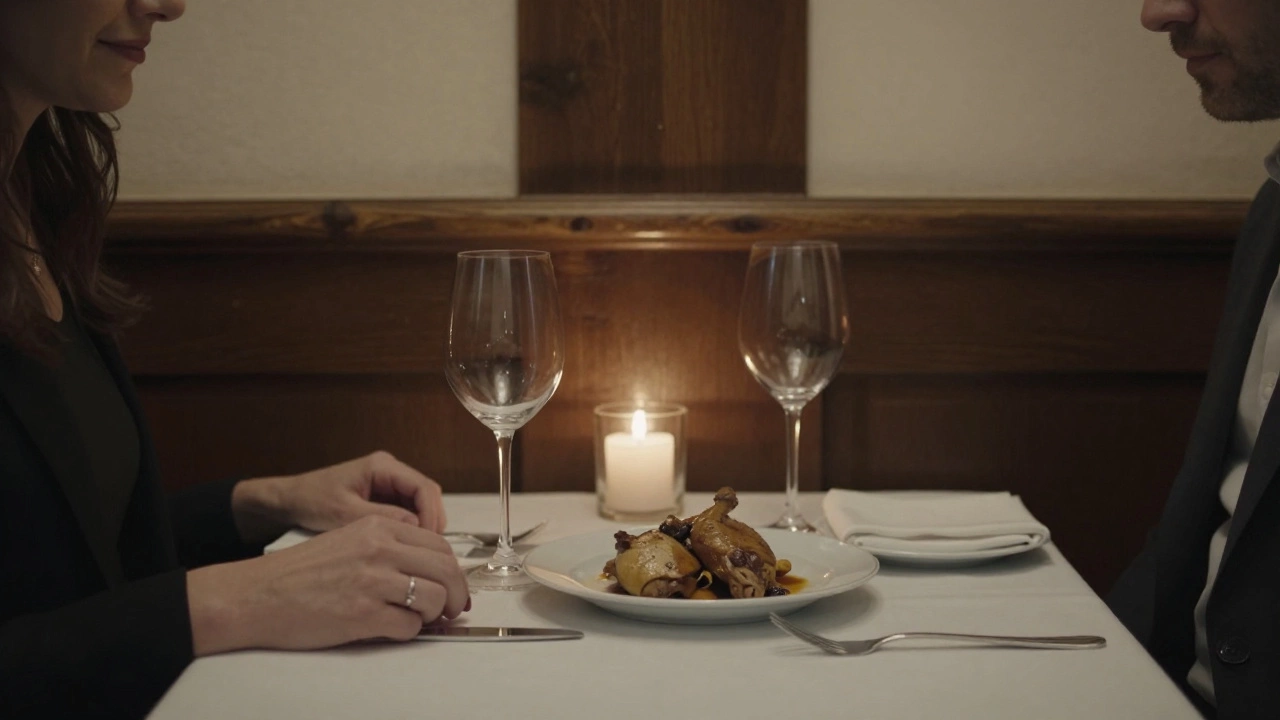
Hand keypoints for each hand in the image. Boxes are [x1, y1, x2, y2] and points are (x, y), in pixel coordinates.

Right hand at [188, 515, 469, 653]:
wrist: (257, 594)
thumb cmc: (299, 573)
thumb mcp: (348, 539)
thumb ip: (389, 548)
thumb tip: (430, 571)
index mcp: (377, 528)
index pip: (438, 545)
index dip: (453, 569)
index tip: (453, 585)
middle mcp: (379, 549)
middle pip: (445, 570)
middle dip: (456, 594)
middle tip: (452, 609)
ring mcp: (372, 581)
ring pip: (433, 598)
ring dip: (433, 615)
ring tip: (419, 619)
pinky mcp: (362, 614)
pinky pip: (408, 627)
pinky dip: (408, 632)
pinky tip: (392, 628)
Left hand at [232, 451, 446, 543]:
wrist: (287, 501)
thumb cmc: (310, 501)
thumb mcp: (343, 513)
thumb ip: (381, 518)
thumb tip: (416, 528)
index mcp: (382, 466)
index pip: (424, 488)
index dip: (431, 515)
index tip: (428, 541)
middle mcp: (389, 471)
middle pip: (427, 496)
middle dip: (431, 523)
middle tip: (429, 553)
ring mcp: (387, 484)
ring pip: (420, 506)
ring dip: (423, 528)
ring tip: (419, 555)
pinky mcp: (383, 499)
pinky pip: (407, 513)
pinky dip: (410, 531)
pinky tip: (405, 550)